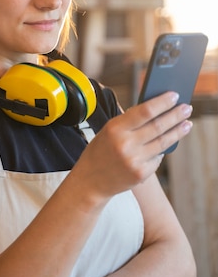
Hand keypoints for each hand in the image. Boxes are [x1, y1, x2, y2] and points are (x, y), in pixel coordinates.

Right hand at [73, 91, 192, 198]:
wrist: (90, 180)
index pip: (145, 111)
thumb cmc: (101, 151)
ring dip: (178, 131)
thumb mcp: (109, 131)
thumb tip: (156, 110)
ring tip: (187, 123)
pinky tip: (166, 143)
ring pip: (163, 142)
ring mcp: (134, 160)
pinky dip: (161, 150)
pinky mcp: (141, 173)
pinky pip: (157, 158)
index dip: (162, 102)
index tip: (174, 96)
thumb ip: (130, 122)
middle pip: (158, 126)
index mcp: (114, 128)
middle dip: (175, 115)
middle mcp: (125, 144)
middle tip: (186, 108)